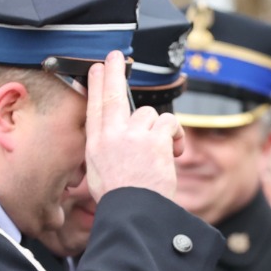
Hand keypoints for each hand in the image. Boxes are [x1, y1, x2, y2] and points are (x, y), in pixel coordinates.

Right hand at [84, 49, 181, 200]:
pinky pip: (169, 123)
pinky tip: (174, 152)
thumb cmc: (121, 200)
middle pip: (113, 97)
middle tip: (116, 57)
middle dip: (114, 73)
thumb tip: (113, 141)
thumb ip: (106, 152)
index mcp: (96, 146)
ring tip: (163, 150)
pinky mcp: (154, 139)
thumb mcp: (99, 174)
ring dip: (159, 129)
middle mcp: (111, 136)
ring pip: (149, 114)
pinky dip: (175, 135)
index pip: (95, 108)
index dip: (96, 86)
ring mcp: (132, 136)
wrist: (135, 213)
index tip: (98, 68)